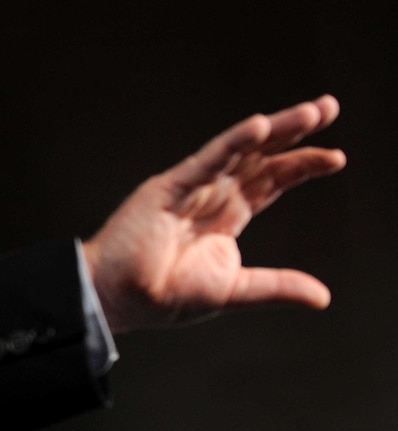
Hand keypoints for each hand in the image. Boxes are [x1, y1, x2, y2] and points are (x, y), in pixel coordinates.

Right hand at [82, 95, 345, 332]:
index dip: (301, 166)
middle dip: (295, 133)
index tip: (336, 157)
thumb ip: (276, 287)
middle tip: (328, 107)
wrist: (119, 297)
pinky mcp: (168, 188)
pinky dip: (231, 143)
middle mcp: (210, 196)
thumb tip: (322, 296)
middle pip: (260, 158)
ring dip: (274, 130)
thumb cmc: (163, 295)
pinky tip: (259, 127)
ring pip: (239, 151)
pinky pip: (206, 161)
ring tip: (310, 112)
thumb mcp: (233, 291)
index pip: (270, 182)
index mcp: (224, 218)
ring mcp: (190, 188)